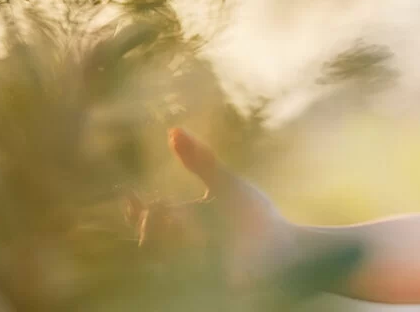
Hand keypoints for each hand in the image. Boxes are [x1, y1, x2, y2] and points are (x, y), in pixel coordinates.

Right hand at [125, 128, 294, 286]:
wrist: (286, 250)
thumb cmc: (256, 218)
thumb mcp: (226, 185)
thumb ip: (201, 161)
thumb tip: (173, 131)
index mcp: (182, 224)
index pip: (144, 221)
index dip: (133, 211)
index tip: (132, 196)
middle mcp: (180, 250)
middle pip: (145, 241)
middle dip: (151, 223)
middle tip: (169, 209)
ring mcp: (190, 272)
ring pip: (157, 261)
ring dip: (169, 240)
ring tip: (188, 225)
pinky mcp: (203, 288)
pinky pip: (179, 279)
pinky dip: (186, 260)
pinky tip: (202, 245)